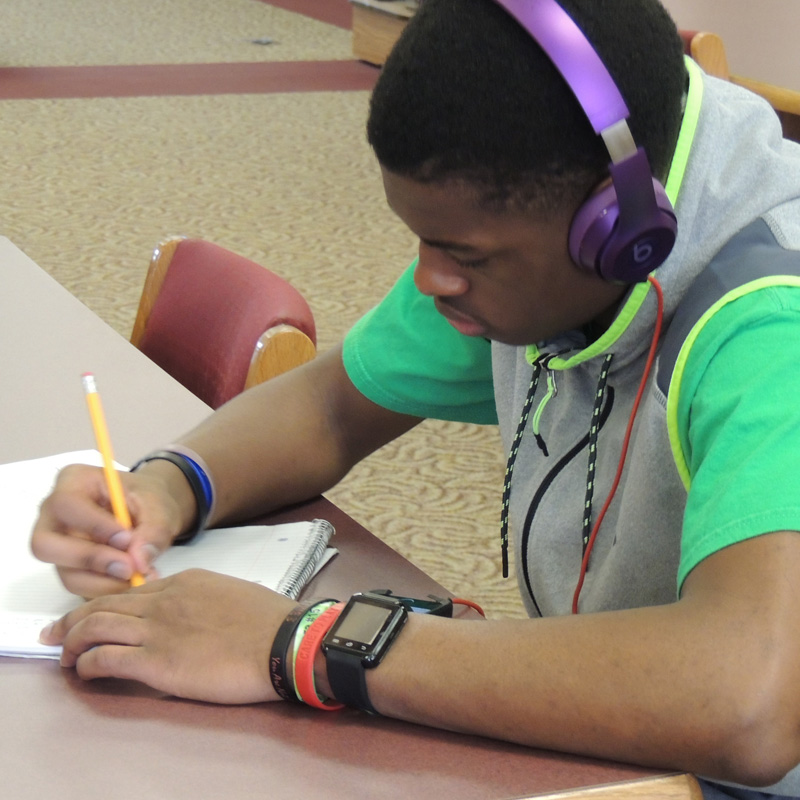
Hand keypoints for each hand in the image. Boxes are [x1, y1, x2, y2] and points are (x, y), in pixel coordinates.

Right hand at [30, 464, 183, 597]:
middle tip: (129, 568)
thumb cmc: (149, 499)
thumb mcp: (160, 505)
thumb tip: (139, 561)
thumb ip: (154, 530)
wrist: (152, 510)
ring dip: (105, 582)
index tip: (127, 539)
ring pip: (65, 573)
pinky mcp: (69, 567)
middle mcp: (54, 514)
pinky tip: (134, 580)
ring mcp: (58, 544)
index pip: (67, 505)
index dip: (94, 526)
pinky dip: (108, 589)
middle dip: (90, 560)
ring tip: (141, 575)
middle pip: (45, 545)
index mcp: (73, 482)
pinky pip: (79, 587)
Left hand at [39, 569, 296, 703]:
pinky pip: (105, 658)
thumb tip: (192, 614)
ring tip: (64, 656)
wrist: (282, 640)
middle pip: (103, 605)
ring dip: (72, 641)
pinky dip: (86, 664)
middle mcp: (163, 600)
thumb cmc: (267, 620)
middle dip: (72, 619)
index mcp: (184, 583)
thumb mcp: (231, 595)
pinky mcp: (156, 662)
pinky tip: (83, 672)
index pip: (131, 592)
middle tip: (56, 633)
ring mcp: (157, 629)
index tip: (95, 618)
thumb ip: (203, 600)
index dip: (106, 605)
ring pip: (95, 626)